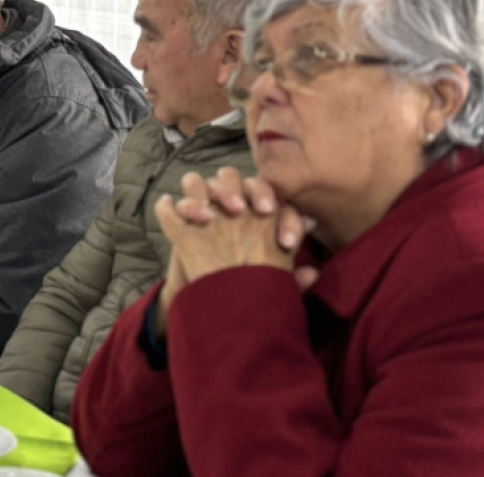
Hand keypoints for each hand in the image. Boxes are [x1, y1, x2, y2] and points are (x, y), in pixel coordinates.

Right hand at [151, 171, 297, 331]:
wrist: (214, 308)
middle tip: (254, 212)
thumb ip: (292, 279)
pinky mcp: (177, 228)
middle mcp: (225, 206)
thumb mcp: (272, 286)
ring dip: (211, 190)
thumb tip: (313, 271)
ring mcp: (199, 213)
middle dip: (245, 190)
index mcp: (254, 212)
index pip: (271, 197)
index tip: (288, 242)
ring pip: (198, 181)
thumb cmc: (247, 290)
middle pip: (232, 176)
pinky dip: (180, 206)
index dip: (282, 214)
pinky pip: (170, 206)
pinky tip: (196, 219)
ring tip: (218, 214)